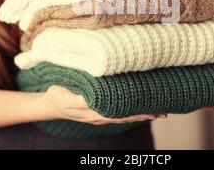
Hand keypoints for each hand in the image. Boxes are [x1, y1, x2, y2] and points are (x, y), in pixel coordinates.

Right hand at [41, 85, 164, 124]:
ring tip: (158, 112)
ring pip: (124, 117)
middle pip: (126, 117)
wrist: (49, 105)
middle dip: (145, 115)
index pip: (121, 114)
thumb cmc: (58, 96)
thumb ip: (80, 99)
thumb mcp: (65, 95)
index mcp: (94, 112)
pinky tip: (138, 109)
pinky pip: (118, 115)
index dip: (137, 112)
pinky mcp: (98, 113)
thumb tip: (95, 99)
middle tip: (163, 112)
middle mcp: (99, 116)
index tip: (152, 109)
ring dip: (141, 115)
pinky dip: (131, 113)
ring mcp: (99, 116)